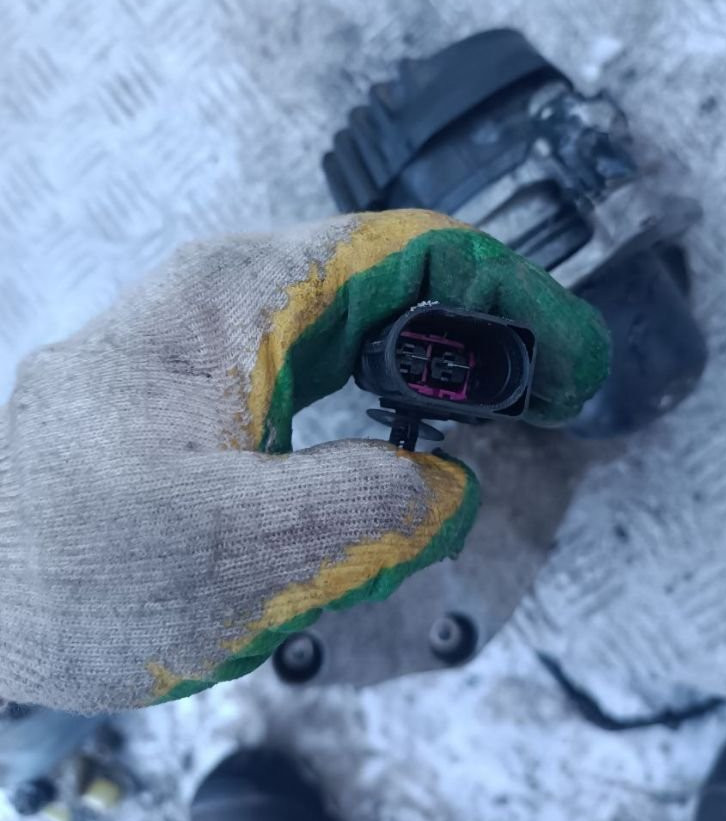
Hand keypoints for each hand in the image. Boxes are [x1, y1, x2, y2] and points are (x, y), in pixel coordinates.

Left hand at [0, 210, 607, 712]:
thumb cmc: (59, 565)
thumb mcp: (235, 550)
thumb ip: (367, 509)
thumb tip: (445, 489)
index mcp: (239, 296)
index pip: (411, 255)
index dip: (512, 296)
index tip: (571, 356)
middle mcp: (228, 298)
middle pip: (393, 280)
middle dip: (487, 328)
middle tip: (554, 392)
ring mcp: (216, 341)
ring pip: (359, 326)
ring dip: (440, 365)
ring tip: (503, 414)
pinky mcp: (209, 388)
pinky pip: (321, 373)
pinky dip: (386, 398)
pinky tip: (408, 442)